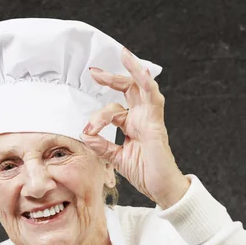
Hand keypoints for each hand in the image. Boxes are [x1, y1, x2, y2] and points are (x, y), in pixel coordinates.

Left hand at [79, 47, 189, 207]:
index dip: (97, 115)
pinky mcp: (156, 124)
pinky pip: (154, 98)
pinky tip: (141, 70)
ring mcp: (150, 119)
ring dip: (133, 70)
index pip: (114, 108)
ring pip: (142, 87)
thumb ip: (101, 146)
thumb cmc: (145, 174)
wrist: (161, 189)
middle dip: (112, 78)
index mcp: (132, 125)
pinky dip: (147, 82)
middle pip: (128, 89)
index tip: (87, 128)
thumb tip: (84, 134)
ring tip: (123, 55)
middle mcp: (142, 118)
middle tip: (94, 72)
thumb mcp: (116, 158)